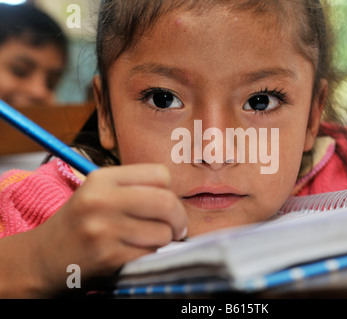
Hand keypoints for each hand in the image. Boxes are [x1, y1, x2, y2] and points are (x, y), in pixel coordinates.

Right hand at [27, 164, 186, 295]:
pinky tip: (133, 253)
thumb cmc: (80, 223)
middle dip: (179, 218)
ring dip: (163, 240)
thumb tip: (177, 198)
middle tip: (177, 227)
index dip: (169, 190)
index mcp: (102, 178)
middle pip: (166, 202)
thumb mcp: (98, 192)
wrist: (42, 258)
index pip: (160, 174)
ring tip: (148, 240)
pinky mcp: (108, 258)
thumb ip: (134, 188)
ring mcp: (104, 230)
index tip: (166, 202)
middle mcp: (101, 200)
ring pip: (163, 232)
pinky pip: (150, 254)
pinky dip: (149, 255)